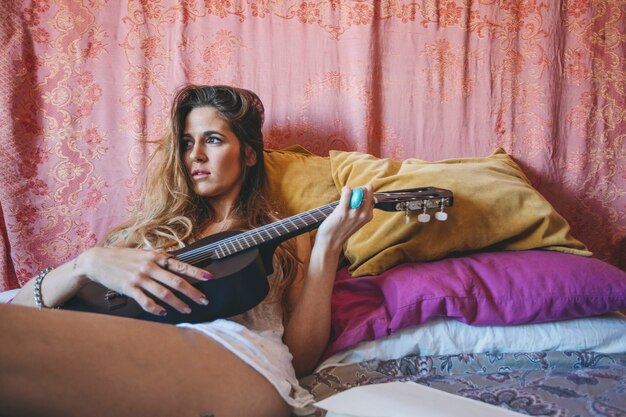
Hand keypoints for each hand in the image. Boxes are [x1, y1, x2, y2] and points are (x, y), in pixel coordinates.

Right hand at [78, 247, 211, 315]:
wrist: (97, 260)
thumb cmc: (124, 257)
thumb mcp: (143, 252)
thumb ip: (159, 258)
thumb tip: (176, 261)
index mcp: (156, 257)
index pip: (180, 265)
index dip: (196, 272)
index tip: (210, 277)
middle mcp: (150, 267)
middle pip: (176, 282)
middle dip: (192, 292)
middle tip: (204, 301)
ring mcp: (139, 278)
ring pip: (164, 294)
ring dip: (178, 303)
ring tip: (187, 310)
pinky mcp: (129, 288)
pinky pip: (145, 301)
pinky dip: (155, 308)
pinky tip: (163, 312)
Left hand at [315, 185, 373, 252]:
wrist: (331, 241)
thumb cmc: (341, 228)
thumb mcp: (357, 220)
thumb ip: (361, 208)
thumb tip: (363, 192)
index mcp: (368, 216)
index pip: (372, 196)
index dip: (363, 193)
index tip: (356, 196)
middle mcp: (364, 214)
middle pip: (368, 190)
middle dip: (359, 188)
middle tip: (351, 194)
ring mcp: (354, 213)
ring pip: (359, 190)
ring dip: (352, 190)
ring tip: (345, 194)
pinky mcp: (343, 211)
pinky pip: (348, 192)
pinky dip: (346, 189)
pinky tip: (344, 191)